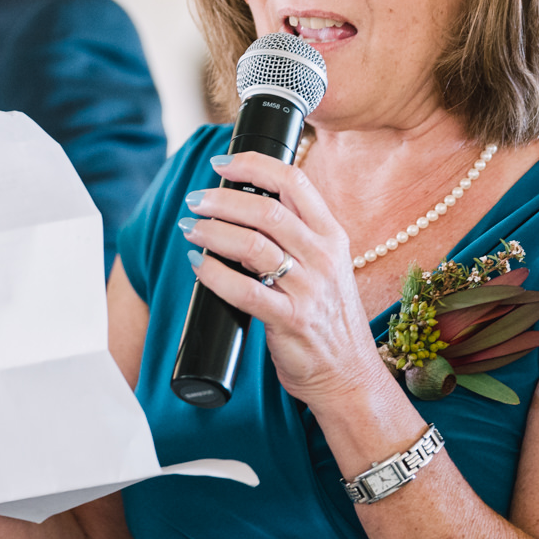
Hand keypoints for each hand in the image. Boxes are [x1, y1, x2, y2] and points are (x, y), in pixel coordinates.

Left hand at [183, 152, 384, 407]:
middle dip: (223, 199)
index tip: (222, 163)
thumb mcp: (326, 265)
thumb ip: (297, 235)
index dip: (254, 166)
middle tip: (195, 199)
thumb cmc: (327, 317)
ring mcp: (309, 289)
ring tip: (189, 227)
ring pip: (252, 245)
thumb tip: (245, 205)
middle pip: (267, 210)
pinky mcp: (291, 321)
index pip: (294, 182)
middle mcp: (323, 256)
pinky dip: (214, 274)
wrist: (348, 374)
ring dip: (213, 231)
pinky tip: (197, 265)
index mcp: (332, 235)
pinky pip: (245, 291)